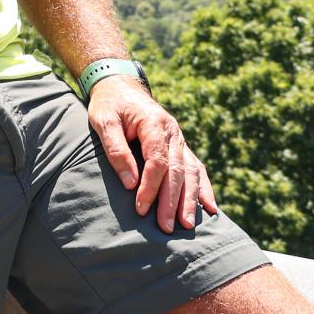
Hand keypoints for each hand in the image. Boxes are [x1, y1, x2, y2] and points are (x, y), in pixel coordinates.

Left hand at [87, 76, 219, 233]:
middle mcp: (172, 132)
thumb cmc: (108, 105)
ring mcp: (179, 139)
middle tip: (165, 227)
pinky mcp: (180, 146)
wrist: (120, 86)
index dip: (150, 187)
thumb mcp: (103, 121)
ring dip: (190, 200)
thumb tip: (130, 183)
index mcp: (154, 123)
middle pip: (176, 171)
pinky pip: (196, 168)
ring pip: (190, 172)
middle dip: (171, 201)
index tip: (140, 208)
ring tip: (187, 225)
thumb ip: (116, 150)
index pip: (157, 161)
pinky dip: (203, 188)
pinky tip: (210, 207)